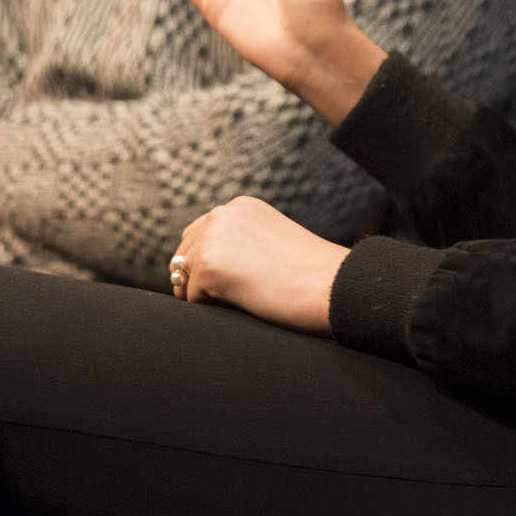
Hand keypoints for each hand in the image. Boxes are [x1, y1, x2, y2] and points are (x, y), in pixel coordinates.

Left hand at [168, 195, 346, 333]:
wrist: (330, 286)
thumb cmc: (310, 275)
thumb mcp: (272, 242)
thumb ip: (240, 243)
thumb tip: (194, 268)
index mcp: (241, 206)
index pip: (201, 233)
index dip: (209, 263)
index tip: (235, 282)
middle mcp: (222, 214)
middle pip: (185, 253)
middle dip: (198, 278)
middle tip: (232, 298)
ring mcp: (212, 237)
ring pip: (185, 275)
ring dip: (205, 293)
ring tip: (242, 300)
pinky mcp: (208, 265)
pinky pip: (191, 297)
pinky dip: (210, 308)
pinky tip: (242, 304)